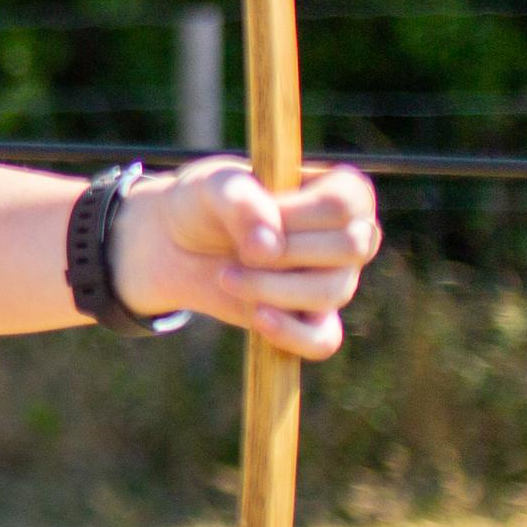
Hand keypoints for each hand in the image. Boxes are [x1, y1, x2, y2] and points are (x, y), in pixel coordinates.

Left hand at [112, 159, 383, 358]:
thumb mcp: (213, 186)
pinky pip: (324, 340)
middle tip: (240, 249)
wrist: (176, 244)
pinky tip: (257, 317)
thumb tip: (269, 249)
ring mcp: (335, 280)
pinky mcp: (311, 319)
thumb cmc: (206, 203)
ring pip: (332, 292)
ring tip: (226, 276)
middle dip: (286, 251)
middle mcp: (348, 235)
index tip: (259, 211)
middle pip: (350, 247)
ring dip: (270, 287)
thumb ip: (241, 202)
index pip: (345, 202)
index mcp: (337, 191)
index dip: (298, 213)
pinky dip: (292, 334)